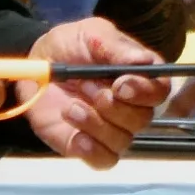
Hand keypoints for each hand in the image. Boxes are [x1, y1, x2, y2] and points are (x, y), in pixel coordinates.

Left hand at [26, 19, 164, 167]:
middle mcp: (131, 105)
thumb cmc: (68, 46)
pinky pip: (104, 160)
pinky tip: (76, 136)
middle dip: (113, 106)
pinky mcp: (89, 146)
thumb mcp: (90, 35)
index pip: (159, 90)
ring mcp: (111, 128)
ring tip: (71, 106)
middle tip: (87, 87)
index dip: (145, 91)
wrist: (35, 66)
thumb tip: (143, 59)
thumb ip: (115, 48)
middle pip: (143, 118)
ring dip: (96, 124)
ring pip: (122, 140)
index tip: (120, 85)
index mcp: (138, 75)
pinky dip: (92, 150)